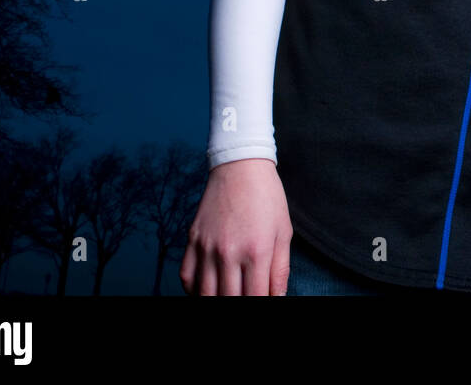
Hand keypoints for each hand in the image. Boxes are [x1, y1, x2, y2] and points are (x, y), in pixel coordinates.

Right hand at [180, 158, 293, 294]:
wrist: (241, 166)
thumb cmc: (267, 198)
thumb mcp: (284, 233)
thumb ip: (280, 269)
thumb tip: (277, 296)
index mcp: (256, 251)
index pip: (255, 298)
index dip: (260, 304)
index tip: (262, 300)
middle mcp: (229, 252)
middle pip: (229, 299)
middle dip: (239, 303)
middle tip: (245, 294)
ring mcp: (207, 247)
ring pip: (205, 294)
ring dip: (216, 299)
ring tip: (227, 294)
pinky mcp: (192, 240)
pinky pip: (186, 276)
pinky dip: (194, 289)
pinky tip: (207, 288)